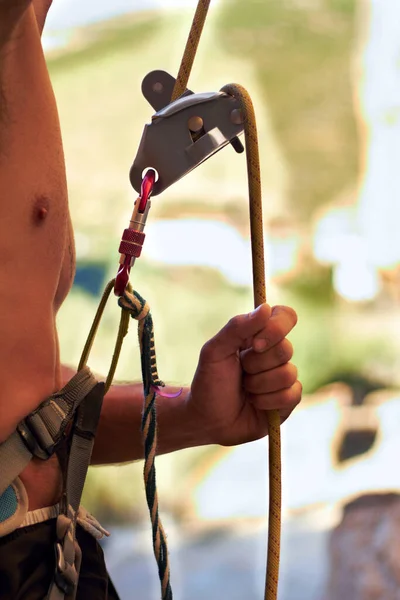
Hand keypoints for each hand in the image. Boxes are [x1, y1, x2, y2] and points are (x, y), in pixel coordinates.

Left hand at [187, 304, 300, 446]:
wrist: (207, 420)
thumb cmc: (209, 382)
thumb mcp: (214, 351)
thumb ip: (237, 327)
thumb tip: (265, 308)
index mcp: (258, 334)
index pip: (285, 316)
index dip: (276, 329)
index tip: (254, 344)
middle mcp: (274, 352)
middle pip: (286, 349)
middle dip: (256, 365)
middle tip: (241, 373)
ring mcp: (283, 376)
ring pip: (288, 374)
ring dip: (259, 385)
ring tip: (245, 390)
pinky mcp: (288, 400)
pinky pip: (291, 395)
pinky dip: (268, 401)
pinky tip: (255, 403)